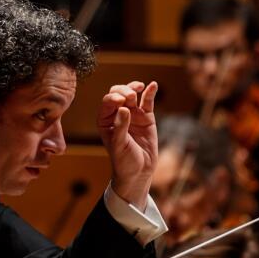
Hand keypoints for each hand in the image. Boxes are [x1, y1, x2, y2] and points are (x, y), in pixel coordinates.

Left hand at [99, 80, 157, 205]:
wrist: (139, 172)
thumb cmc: (124, 161)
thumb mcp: (119, 145)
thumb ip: (120, 127)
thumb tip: (124, 108)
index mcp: (105, 120)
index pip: (107, 102)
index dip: (113, 98)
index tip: (120, 101)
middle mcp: (118, 115)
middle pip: (118, 94)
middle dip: (123, 91)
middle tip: (130, 97)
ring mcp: (133, 114)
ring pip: (132, 95)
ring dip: (134, 88)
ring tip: (138, 88)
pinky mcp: (146, 117)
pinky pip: (147, 102)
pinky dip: (150, 92)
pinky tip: (153, 85)